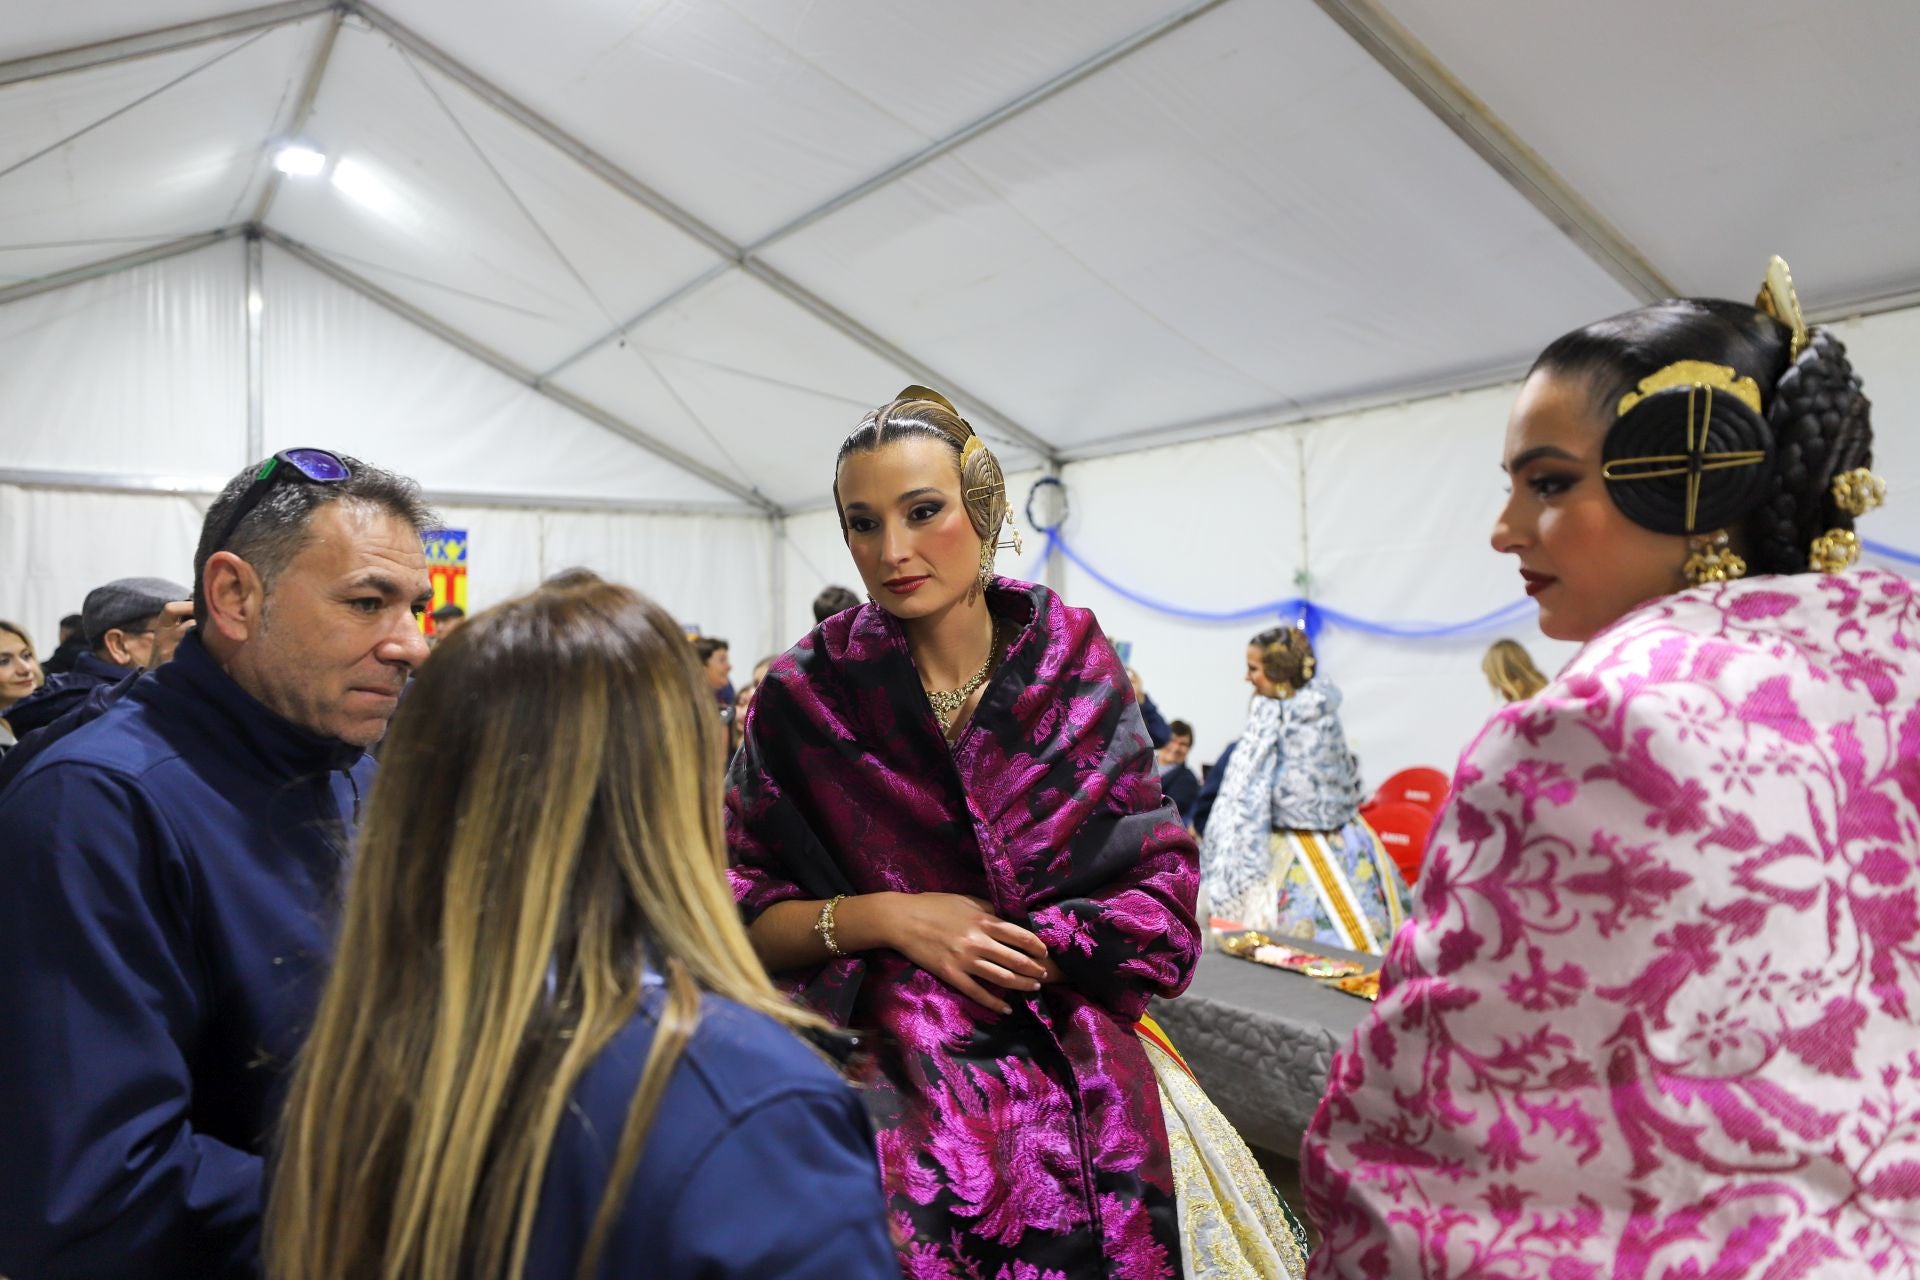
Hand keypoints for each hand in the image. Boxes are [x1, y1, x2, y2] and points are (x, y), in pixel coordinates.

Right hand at [886, 893, 1051, 1014]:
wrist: (902, 920)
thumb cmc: (934, 906)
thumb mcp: (966, 901)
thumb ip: (988, 910)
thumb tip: (1009, 918)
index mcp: (983, 921)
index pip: (1019, 935)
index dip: (1036, 946)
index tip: (1045, 952)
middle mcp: (978, 942)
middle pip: (1015, 959)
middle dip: (1034, 969)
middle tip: (1045, 975)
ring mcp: (964, 960)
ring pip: (1001, 978)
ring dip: (1021, 984)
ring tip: (1033, 988)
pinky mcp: (951, 975)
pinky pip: (977, 992)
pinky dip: (995, 1003)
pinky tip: (1006, 1008)